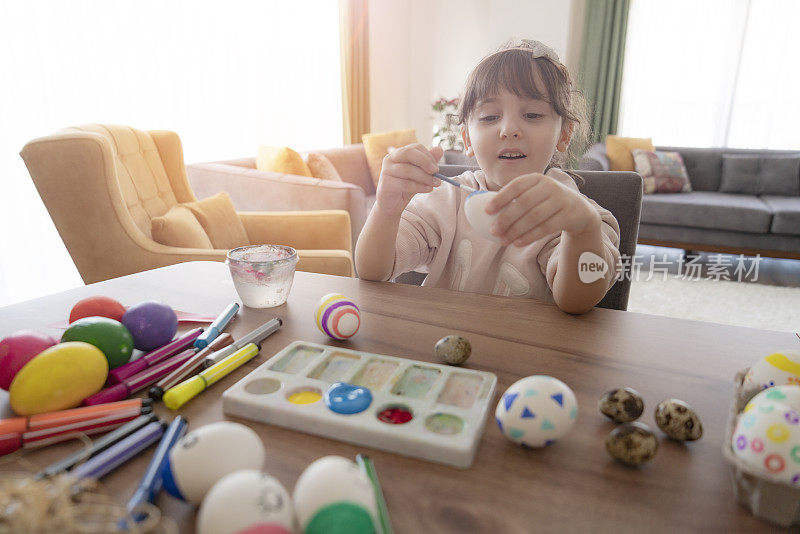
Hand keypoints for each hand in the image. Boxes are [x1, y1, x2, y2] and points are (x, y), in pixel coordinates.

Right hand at [375, 144, 443, 215]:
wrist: (392, 204)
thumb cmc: (406, 187)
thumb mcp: (420, 174)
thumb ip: (428, 162)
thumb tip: (439, 149)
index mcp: (399, 153)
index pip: (416, 148)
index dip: (429, 156)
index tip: (437, 168)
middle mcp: (391, 158)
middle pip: (408, 153)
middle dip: (425, 161)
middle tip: (436, 171)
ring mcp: (386, 170)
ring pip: (407, 170)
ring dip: (425, 177)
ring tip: (435, 183)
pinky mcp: (386, 183)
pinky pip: (405, 184)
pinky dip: (419, 186)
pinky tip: (428, 189)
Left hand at [485, 172, 599, 245]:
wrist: (579, 211)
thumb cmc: (548, 203)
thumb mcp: (536, 194)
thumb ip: (517, 200)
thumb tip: (489, 213)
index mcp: (537, 178)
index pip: (516, 186)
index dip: (500, 198)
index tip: (487, 211)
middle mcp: (550, 186)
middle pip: (524, 203)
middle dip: (506, 218)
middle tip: (493, 230)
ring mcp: (561, 200)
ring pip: (534, 217)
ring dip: (516, 230)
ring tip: (503, 240)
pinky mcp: (568, 215)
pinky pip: (546, 227)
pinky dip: (530, 236)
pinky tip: (518, 242)